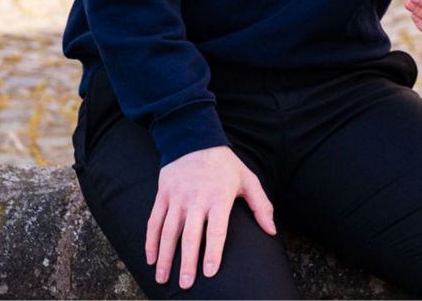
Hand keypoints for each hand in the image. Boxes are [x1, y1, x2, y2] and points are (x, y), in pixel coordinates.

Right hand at [145, 146, 275, 289]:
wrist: (194, 138)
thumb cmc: (225, 165)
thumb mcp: (248, 179)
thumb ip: (261, 206)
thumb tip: (271, 231)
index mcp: (219, 197)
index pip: (216, 229)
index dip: (213, 251)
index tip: (210, 272)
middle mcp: (196, 199)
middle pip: (190, 235)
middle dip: (187, 261)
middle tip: (186, 284)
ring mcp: (177, 197)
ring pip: (168, 231)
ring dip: (165, 257)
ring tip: (163, 278)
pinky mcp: (163, 195)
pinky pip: (154, 221)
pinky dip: (150, 241)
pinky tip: (150, 259)